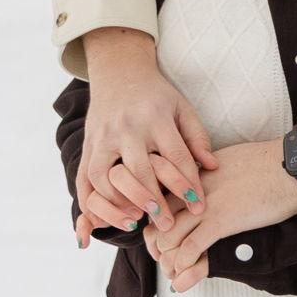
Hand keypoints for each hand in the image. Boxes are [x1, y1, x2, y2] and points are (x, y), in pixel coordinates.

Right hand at [77, 29, 217, 239]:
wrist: (119, 71)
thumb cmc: (157, 96)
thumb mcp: (182, 108)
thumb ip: (197, 137)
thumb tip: (213, 167)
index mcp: (155, 117)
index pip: (176, 156)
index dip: (188, 185)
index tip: (199, 207)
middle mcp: (127, 127)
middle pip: (141, 171)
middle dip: (155, 202)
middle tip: (169, 225)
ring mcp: (104, 136)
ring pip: (106, 177)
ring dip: (120, 204)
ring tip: (137, 222)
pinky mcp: (89, 144)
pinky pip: (84, 178)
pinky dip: (92, 201)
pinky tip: (105, 219)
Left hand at [152, 139, 296, 279]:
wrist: (291, 167)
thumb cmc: (270, 163)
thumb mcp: (231, 160)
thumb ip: (213, 172)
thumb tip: (210, 182)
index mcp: (197, 171)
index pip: (161, 197)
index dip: (158, 220)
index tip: (163, 235)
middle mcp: (194, 187)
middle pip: (158, 219)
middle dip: (158, 243)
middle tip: (167, 257)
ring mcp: (206, 205)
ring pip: (167, 237)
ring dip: (168, 258)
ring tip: (174, 270)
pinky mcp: (221, 222)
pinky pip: (190, 248)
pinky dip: (184, 265)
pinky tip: (185, 274)